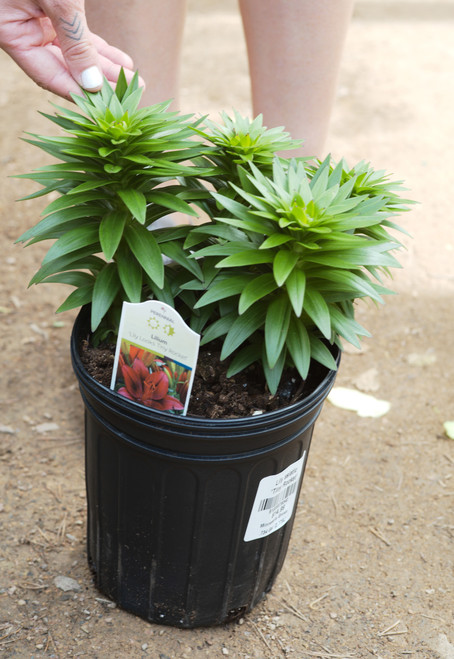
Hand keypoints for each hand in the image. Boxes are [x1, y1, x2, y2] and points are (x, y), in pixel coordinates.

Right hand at [0, 0, 142, 98]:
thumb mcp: (59, 1)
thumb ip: (75, 44)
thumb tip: (92, 86)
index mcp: (10, 32)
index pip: (49, 76)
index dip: (79, 94)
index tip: (108, 107)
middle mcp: (22, 30)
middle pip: (64, 68)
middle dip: (99, 82)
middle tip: (132, 93)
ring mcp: (36, 19)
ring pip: (73, 53)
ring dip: (104, 68)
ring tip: (133, 80)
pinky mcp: (51, 9)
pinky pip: (76, 36)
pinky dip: (98, 49)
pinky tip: (122, 62)